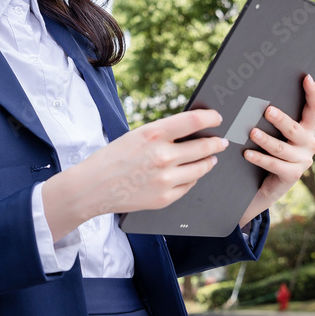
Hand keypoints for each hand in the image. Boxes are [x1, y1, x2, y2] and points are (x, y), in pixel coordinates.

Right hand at [41, 109, 227, 240]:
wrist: (92, 188)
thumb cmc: (113, 158)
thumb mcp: (137, 136)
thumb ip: (163, 134)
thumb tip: (193, 131)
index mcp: (153, 134)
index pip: (193, 121)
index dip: (211, 117)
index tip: (217, 118)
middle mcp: (162, 156)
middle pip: (203, 147)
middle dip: (216, 143)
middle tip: (222, 141)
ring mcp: (165, 179)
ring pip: (201, 168)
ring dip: (209, 161)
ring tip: (211, 158)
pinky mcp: (165, 198)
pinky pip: (189, 185)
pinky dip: (193, 178)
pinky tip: (191, 173)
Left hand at [239, 74, 314, 227]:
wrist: (266, 185)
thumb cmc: (268, 151)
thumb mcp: (275, 134)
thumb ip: (273, 119)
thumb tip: (256, 95)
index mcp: (307, 130)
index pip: (314, 109)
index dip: (312, 93)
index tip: (306, 77)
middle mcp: (309, 144)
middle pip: (295, 129)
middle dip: (281, 120)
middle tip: (267, 110)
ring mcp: (303, 161)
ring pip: (281, 148)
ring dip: (265, 140)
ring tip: (252, 132)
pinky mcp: (293, 175)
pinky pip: (274, 164)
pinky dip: (259, 158)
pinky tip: (246, 153)